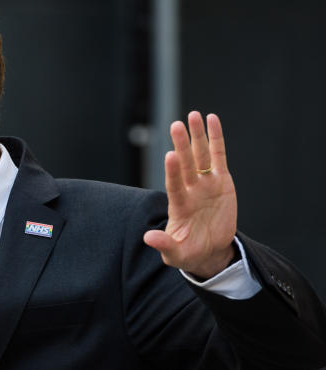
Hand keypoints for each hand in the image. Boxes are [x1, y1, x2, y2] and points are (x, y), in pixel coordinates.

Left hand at [143, 112, 237, 278]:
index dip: (173, 171)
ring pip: (201, 156)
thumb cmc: (188, 253)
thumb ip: (164, 245)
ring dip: (197, 136)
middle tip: (176, 124)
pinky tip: (211, 120)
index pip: (174, 185)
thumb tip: (147, 239)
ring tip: (193, 115)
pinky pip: (218, 156)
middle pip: (186, 164)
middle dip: (182, 145)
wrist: (209, 252)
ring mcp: (206, 184)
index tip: (170, 155)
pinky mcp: (222, 181)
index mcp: (179, 205)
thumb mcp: (175, 253)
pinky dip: (216, 139)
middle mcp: (190, 190)